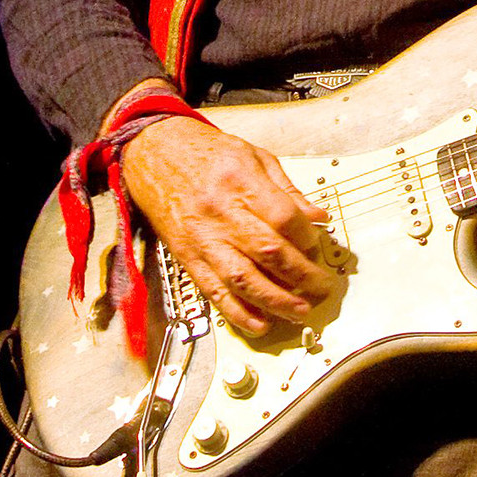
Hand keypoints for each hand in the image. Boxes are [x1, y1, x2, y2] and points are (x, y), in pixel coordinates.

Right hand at [116, 110, 334, 337]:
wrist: (154, 155)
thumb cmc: (206, 153)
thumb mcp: (254, 156)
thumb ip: (287, 190)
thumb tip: (318, 218)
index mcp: (241, 180)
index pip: (283, 218)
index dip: (307, 237)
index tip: (317, 244)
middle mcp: (221, 212)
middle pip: (268, 251)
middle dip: (302, 275)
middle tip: (322, 287)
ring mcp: (203, 238)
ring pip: (242, 279)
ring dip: (275, 300)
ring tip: (301, 311)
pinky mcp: (187, 257)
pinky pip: (214, 291)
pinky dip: (238, 312)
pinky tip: (260, 323)